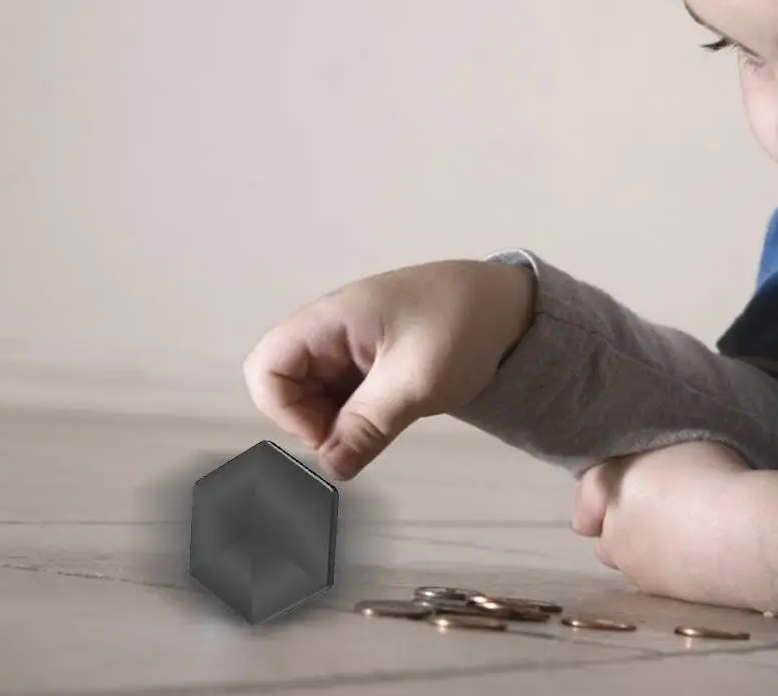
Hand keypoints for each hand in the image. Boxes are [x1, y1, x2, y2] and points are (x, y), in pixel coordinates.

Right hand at [242, 260, 535, 479]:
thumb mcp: (416, 380)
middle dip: (312, 421)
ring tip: (386, 422)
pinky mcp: (369, 365)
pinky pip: (342, 398)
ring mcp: (349, 348)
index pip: (267, 367)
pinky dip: (357, 418)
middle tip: (361, 435)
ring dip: (338, 422)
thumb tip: (330, 469)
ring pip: (313, 398)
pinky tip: (391, 417)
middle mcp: (330, 332)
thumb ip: (368, 425)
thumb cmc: (464, 324)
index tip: (331, 432)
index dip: (285, 410)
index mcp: (330, 320)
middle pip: (285, 386)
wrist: (510, 307)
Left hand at [572, 441, 777, 612]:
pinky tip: (692, 561)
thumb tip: (653, 466)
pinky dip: (664, 570)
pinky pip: (651, 579)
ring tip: (675, 540)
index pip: (589, 487)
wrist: (746, 532)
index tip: (609, 494)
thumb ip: (652, 456)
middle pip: (602, 528)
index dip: (596, 492)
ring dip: (638, 550)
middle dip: (618, 524)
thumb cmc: (716, 475)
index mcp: (615, 480)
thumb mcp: (679, 443)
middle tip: (654, 514)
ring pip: (624, 559)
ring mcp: (633, 562)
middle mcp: (614, 524)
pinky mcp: (657, 592)